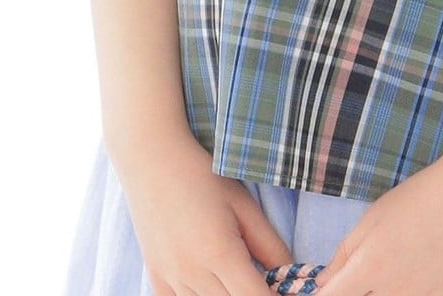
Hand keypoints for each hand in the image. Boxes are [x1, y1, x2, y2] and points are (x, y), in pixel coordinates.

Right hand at [117, 127, 297, 295]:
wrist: (153, 160)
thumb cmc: (203, 176)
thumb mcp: (244, 204)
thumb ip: (270, 244)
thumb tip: (289, 274)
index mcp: (220, 252)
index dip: (271, 295)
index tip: (278, 286)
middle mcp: (193, 273)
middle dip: (249, 292)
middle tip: (256, 274)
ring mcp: (171, 279)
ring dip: (225, 295)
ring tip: (231, 271)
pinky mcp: (156, 279)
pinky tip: (209, 280)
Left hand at [309, 154, 442, 295]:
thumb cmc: (421, 197)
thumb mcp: (374, 216)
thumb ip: (346, 253)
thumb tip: (324, 283)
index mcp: (370, 269)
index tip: (330, 290)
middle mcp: (395, 293)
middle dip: (361, 291)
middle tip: (375, 271)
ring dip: (390, 293)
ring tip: (405, 266)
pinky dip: (425, 293)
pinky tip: (429, 274)